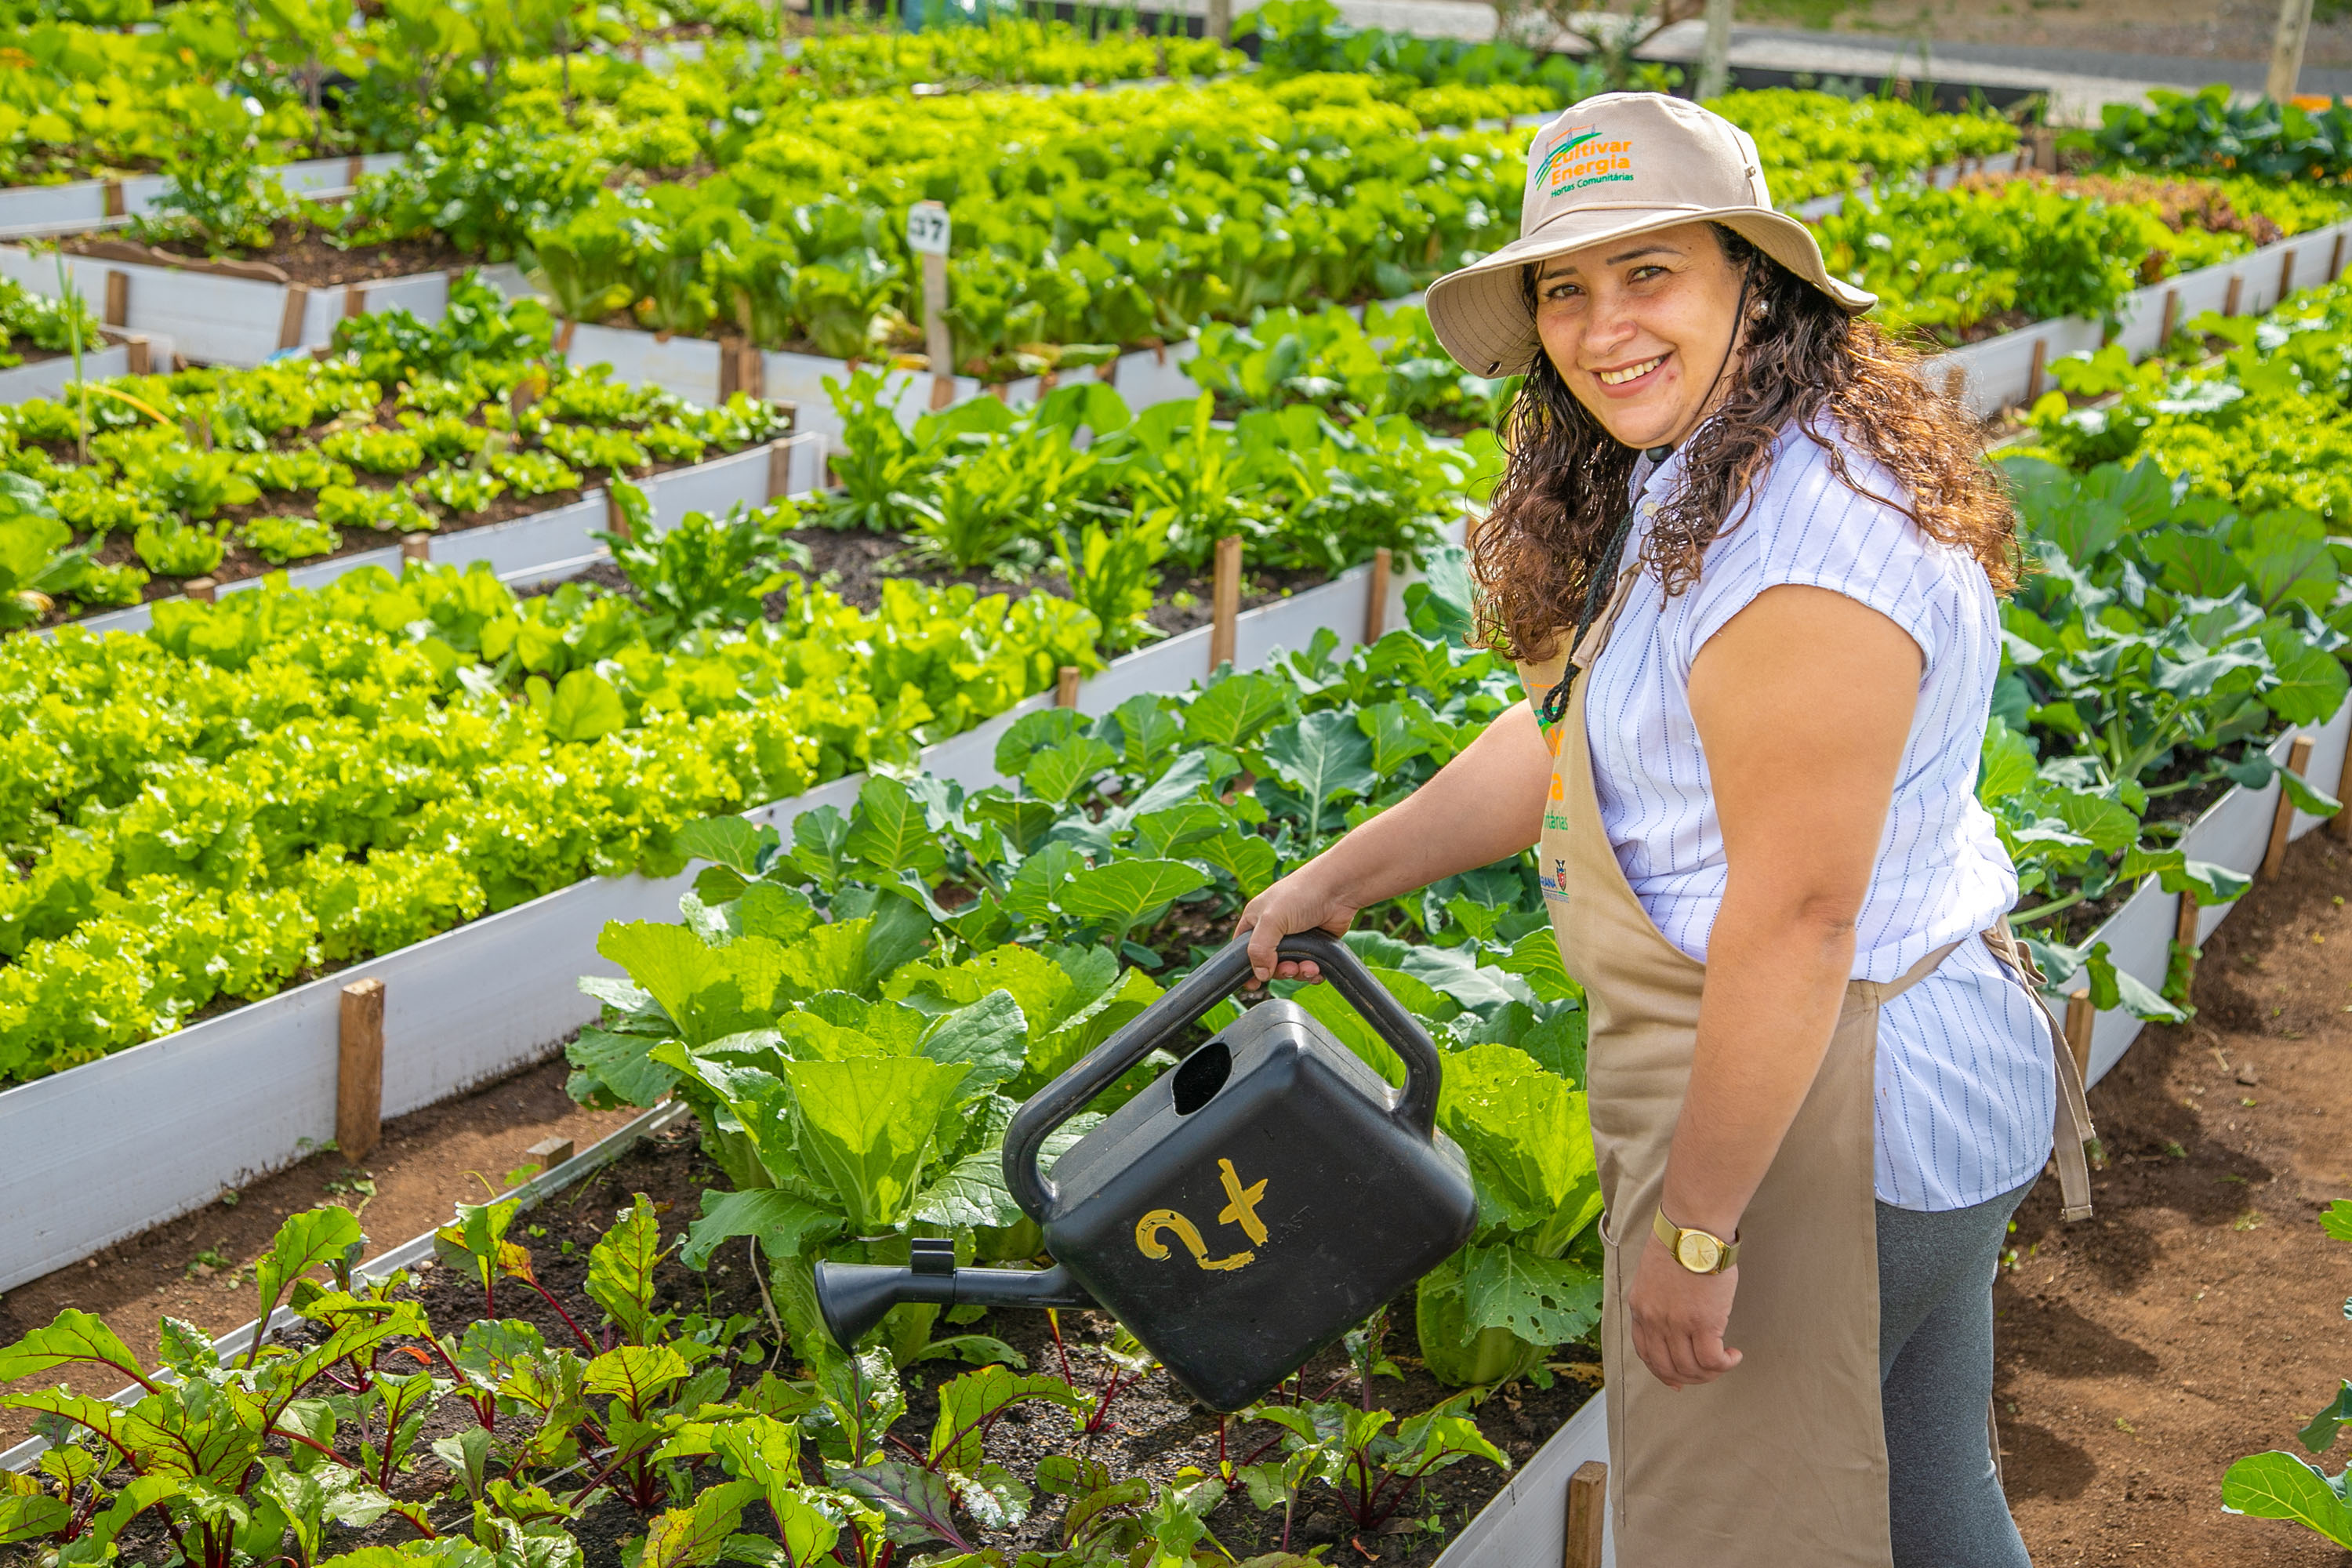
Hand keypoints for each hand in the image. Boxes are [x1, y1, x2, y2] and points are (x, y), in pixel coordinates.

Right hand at [1234, 867, 1360, 987]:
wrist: (1338, 889)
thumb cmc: (1301, 894)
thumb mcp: (1271, 919)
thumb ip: (1259, 949)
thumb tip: (1260, 975)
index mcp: (1256, 921)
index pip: (1242, 950)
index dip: (1246, 968)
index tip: (1253, 985)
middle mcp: (1274, 930)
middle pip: (1268, 964)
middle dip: (1280, 971)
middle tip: (1290, 968)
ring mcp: (1295, 939)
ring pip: (1289, 968)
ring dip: (1298, 973)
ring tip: (1308, 967)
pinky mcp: (1314, 945)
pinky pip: (1308, 968)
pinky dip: (1312, 973)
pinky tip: (1317, 969)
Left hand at [1626, 1229, 1741, 1389]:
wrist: (1693, 1229)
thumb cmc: (1680, 1242)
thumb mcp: (1654, 1274)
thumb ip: (1659, 1299)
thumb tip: (1676, 1314)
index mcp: (1640, 1308)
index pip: (1645, 1352)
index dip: (1661, 1371)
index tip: (1676, 1379)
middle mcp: (1654, 1320)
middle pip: (1667, 1367)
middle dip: (1688, 1378)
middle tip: (1707, 1374)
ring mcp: (1677, 1324)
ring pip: (1691, 1368)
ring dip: (1710, 1373)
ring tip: (1724, 1362)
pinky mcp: (1703, 1323)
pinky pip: (1712, 1360)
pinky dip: (1725, 1364)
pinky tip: (1733, 1355)